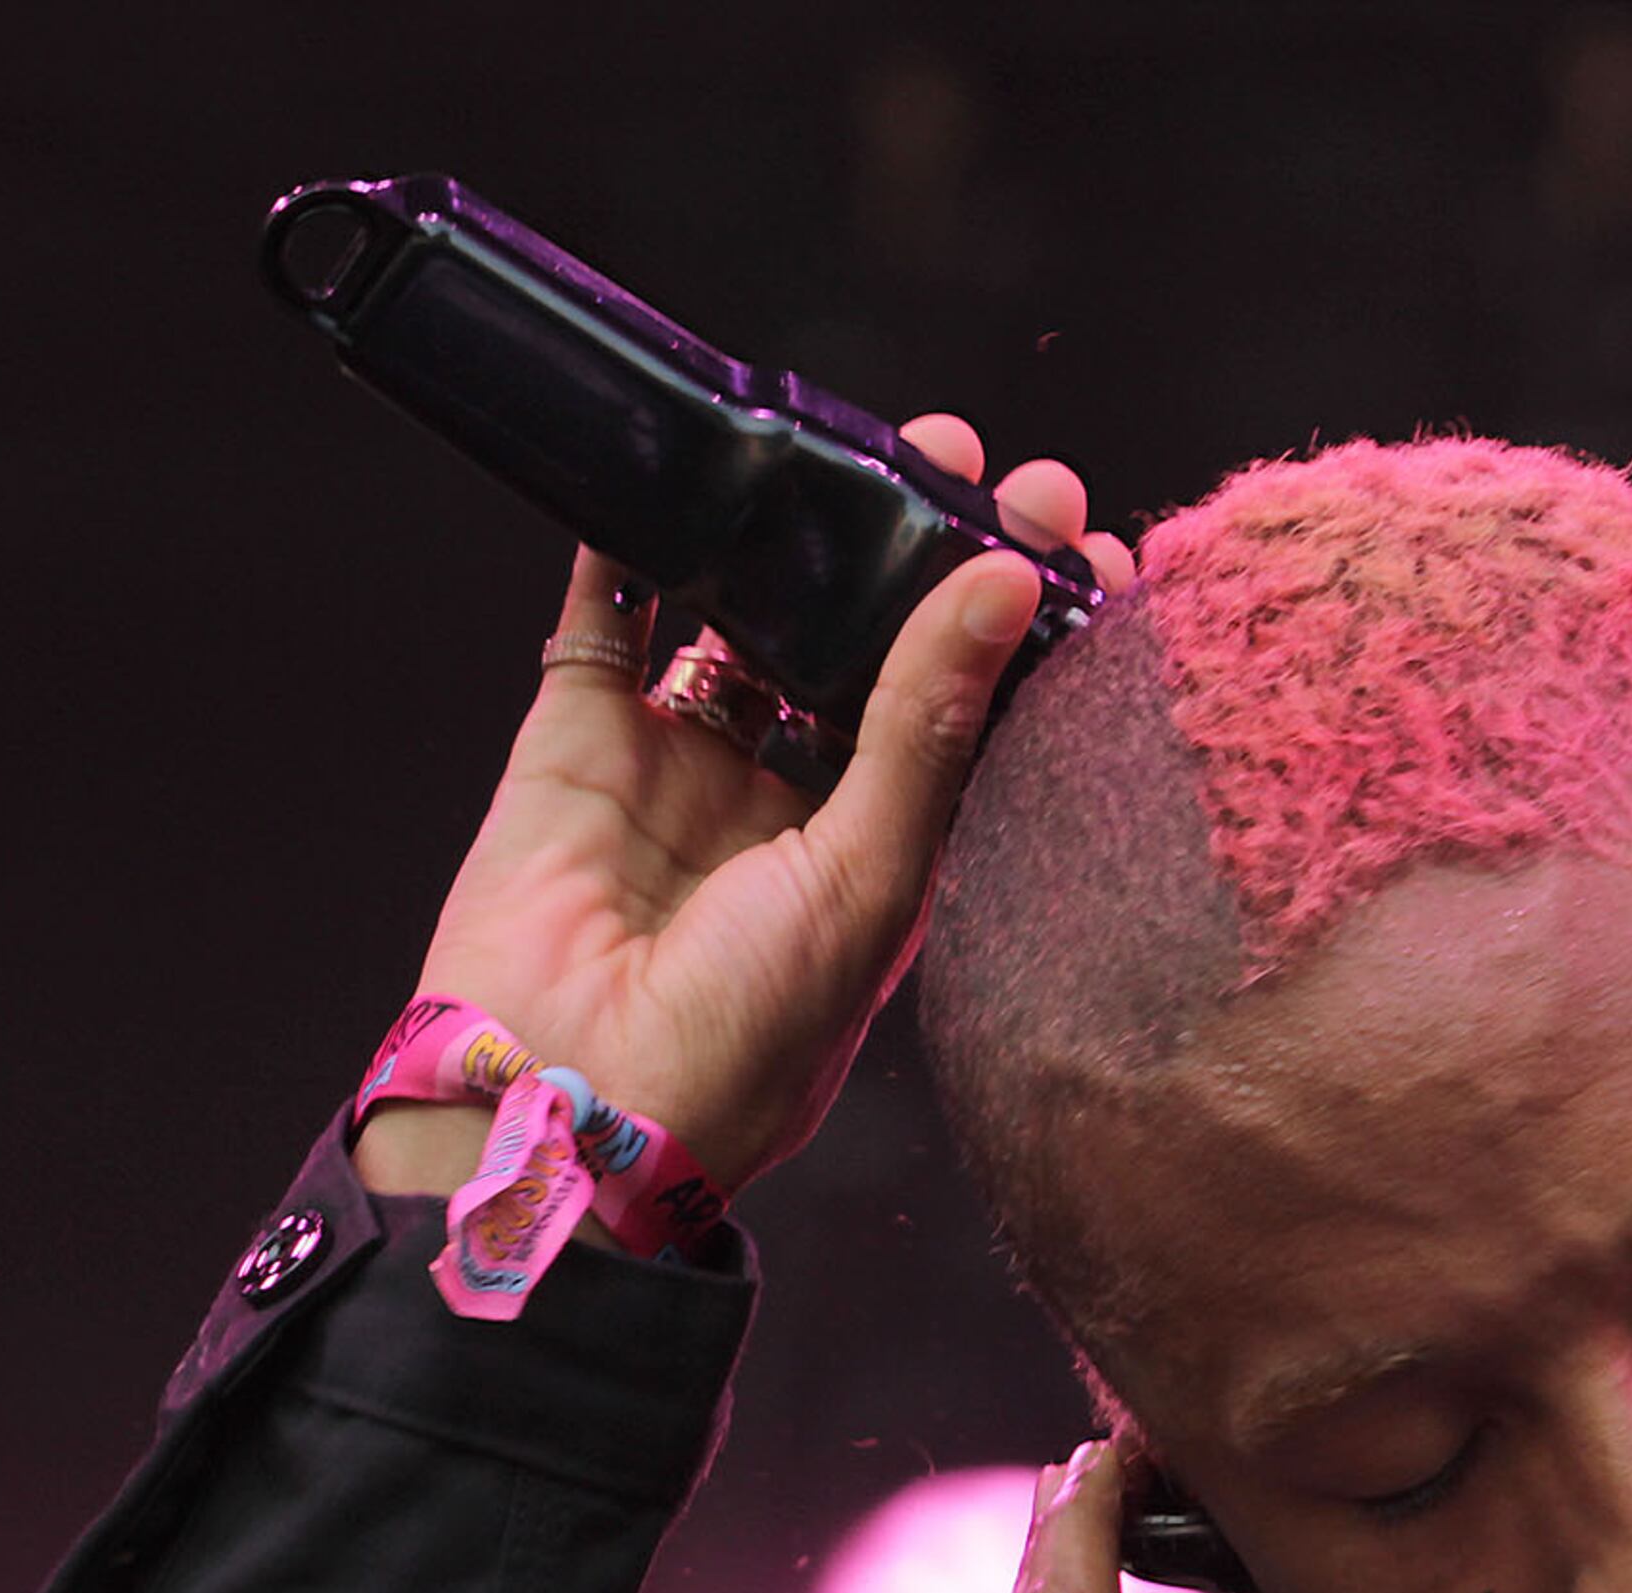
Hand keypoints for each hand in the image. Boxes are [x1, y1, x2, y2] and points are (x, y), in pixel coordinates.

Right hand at [368, 417, 1139, 1200]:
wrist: (562, 1104)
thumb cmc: (737, 1045)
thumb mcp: (870, 881)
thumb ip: (928, 725)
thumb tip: (1008, 581)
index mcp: (881, 863)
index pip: (965, 717)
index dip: (1011, 627)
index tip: (1069, 534)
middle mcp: (786, 812)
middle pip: (858, 652)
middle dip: (905, 555)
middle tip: (959, 459)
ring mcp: (680, 774)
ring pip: (740, 624)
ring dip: (784, 539)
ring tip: (837, 448)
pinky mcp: (577, 749)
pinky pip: (604, 627)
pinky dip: (625, 551)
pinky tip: (668, 471)